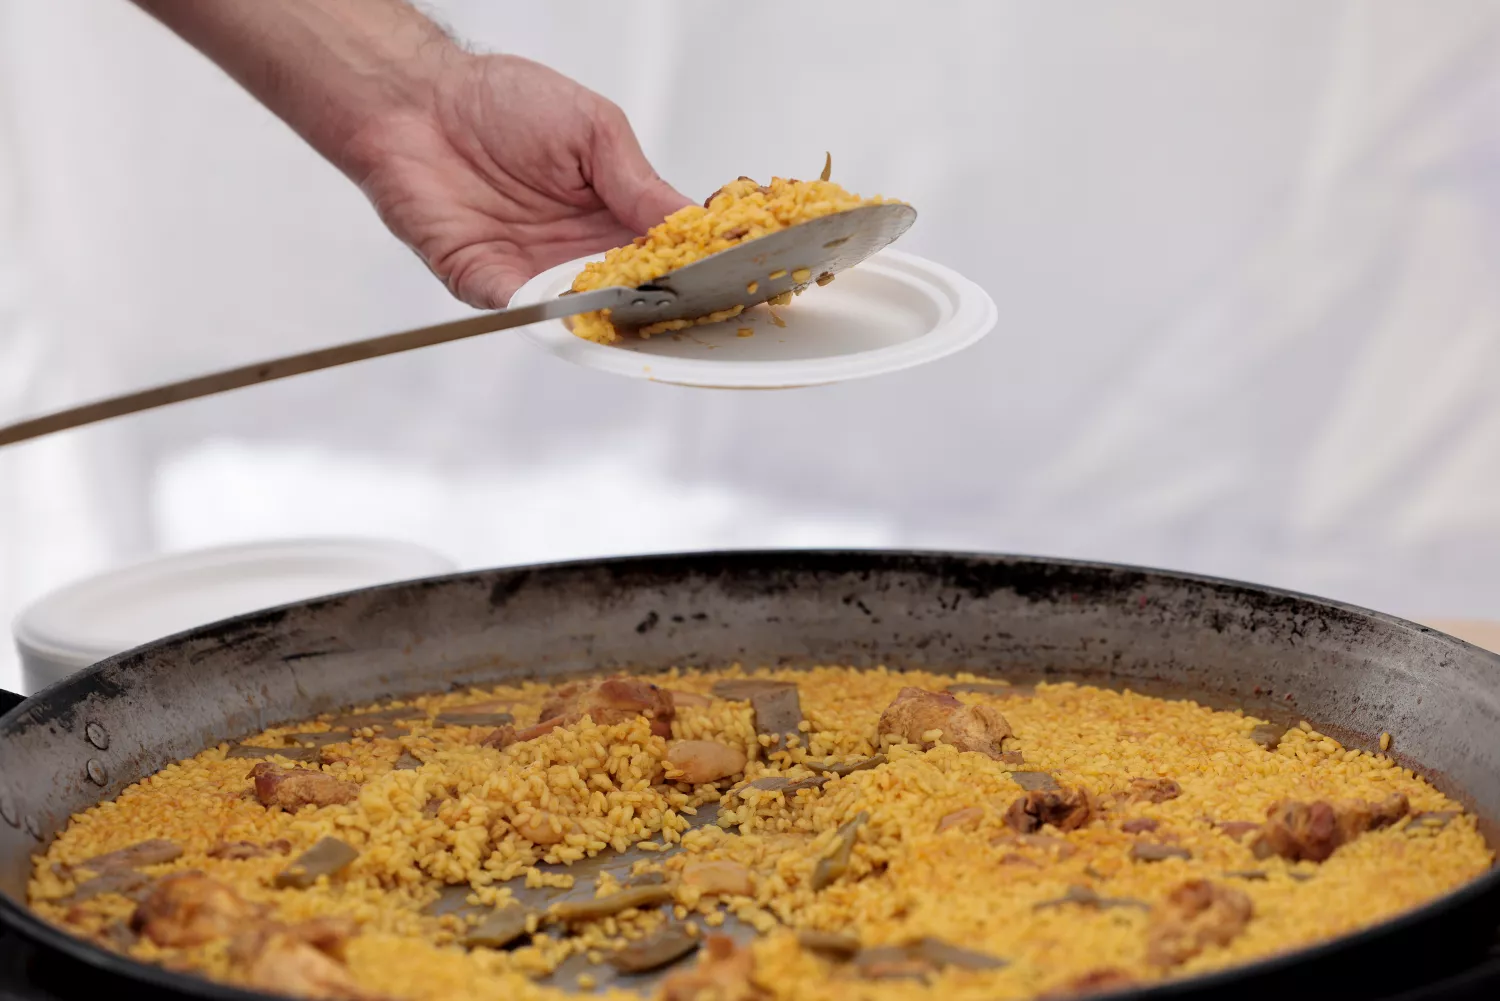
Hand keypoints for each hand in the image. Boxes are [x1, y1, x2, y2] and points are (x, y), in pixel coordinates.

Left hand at [345, 54, 690, 308]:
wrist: (419, 100)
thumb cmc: (501, 101)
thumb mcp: (594, 129)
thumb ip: (639, 182)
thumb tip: (690, 221)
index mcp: (612, 211)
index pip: (663, 253)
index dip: (691, 268)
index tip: (721, 278)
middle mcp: (578, 249)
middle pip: (630, 294)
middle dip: (659, 306)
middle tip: (689, 311)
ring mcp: (536, 271)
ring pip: (584, 313)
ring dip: (611, 315)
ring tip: (638, 310)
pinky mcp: (490, 283)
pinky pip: (526, 312)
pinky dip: (551, 317)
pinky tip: (576, 307)